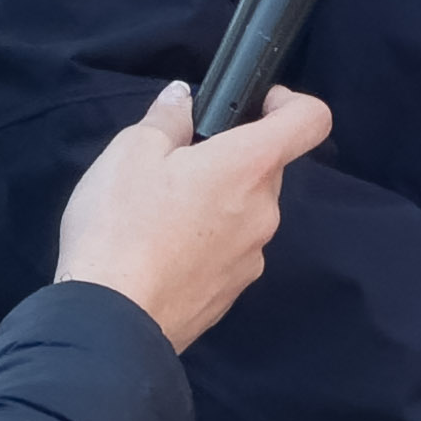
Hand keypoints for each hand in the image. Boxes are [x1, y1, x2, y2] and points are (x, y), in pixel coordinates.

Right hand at [53, 80, 333, 350]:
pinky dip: (205, 242)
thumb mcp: (131, 151)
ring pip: (245, 212)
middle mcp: (264, 212)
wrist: (110, 320)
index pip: (310, 120)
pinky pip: (230, 251)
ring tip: (157, 212)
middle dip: (229, 158)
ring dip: (216, 202)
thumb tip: (184, 100)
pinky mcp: (232, 293)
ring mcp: (252, 257)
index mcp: (248, 166)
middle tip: (175, 164)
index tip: (258, 103)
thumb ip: (168, 118)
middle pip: (266, 168)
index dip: (290, 102)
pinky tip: (161, 250)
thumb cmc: (120, 227)